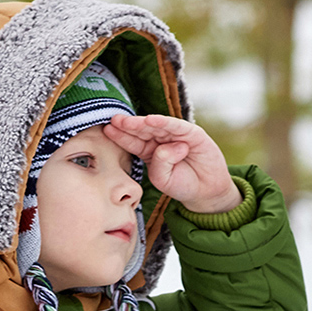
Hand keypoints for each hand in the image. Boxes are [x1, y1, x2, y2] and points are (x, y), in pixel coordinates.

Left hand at [104, 113, 240, 214]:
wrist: (204, 190)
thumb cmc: (181, 184)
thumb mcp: (162, 179)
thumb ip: (159, 164)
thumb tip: (166, 145)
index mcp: (150, 151)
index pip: (133, 141)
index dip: (121, 136)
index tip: (107, 130)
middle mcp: (162, 139)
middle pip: (142, 130)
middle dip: (127, 125)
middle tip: (113, 120)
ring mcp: (177, 134)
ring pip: (157, 126)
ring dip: (141, 123)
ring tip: (126, 121)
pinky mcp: (192, 134)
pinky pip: (176, 126)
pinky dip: (164, 122)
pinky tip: (151, 120)